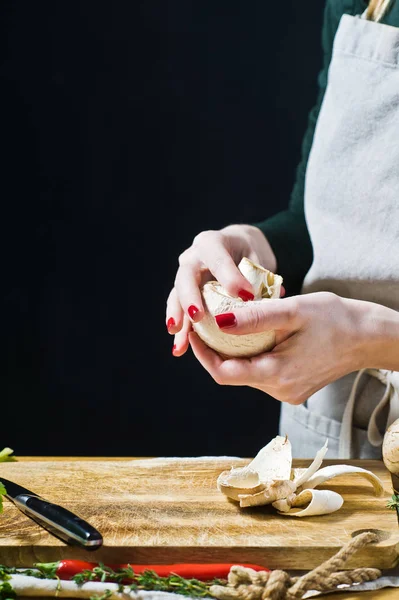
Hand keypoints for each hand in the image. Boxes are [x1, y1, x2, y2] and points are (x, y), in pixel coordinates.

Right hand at [166, 224, 280, 355]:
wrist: (237, 248)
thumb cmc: (250, 254)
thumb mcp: (258, 259)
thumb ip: (261, 277)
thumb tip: (277, 296)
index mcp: (212, 243)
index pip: (218, 259)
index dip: (230, 277)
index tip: (245, 295)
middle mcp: (193, 257)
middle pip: (186, 276)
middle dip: (190, 298)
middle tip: (198, 317)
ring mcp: (185, 276)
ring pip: (177, 297)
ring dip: (179, 321)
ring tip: (181, 342)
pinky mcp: (184, 294)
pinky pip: (179, 312)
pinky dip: (182, 332)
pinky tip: (180, 350)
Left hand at [188, 291, 367, 404]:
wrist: (369, 337)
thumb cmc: (335, 319)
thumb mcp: (294, 311)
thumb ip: (255, 318)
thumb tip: (218, 322)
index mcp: (276, 374)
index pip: (223, 373)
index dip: (202, 354)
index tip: (194, 331)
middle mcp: (279, 390)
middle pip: (233, 373)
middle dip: (215, 350)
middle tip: (207, 322)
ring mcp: (287, 392)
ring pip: (246, 373)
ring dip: (234, 351)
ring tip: (228, 323)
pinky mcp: (293, 388)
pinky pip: (262, 373)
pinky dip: (252, 355)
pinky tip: (253, 334)